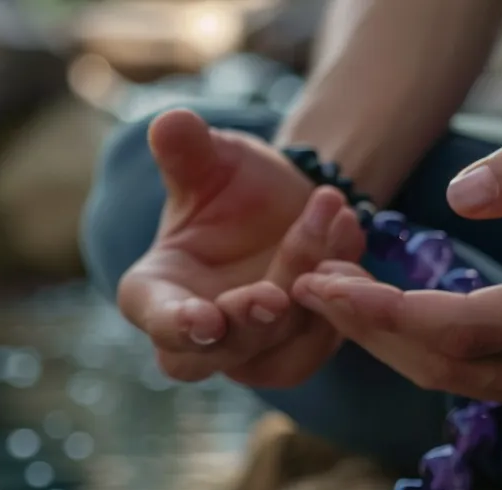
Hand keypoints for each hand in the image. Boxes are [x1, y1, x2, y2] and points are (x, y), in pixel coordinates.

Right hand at [118, 110, 364, 386]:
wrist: (287, 201)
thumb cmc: (230, 184)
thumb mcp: (212, 161)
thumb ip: (187, 149)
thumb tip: (170, 122)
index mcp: (156, 291)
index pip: (154, 316)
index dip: (175, 323)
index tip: (203, 319)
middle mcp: (199, 334)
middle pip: (211, 355)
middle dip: (244, 327)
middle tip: (271, 297)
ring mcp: (251, 351)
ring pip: (276, 349)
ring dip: (306, 295)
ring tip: (329, 220)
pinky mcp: (299, 350)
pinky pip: (323, 337)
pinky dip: (340, 291)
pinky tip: (348, 229)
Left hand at [292, 109, 501, 405]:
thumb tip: (460, 195)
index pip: (473, 331)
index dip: (389, 313)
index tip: (326, 281)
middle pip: (457, 370)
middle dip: (374, 332)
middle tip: (309, 288)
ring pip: (468, 383)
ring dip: (393, 345)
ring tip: (331, 297)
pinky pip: (489, 376)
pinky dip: (428, 347)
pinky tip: (381, 311)